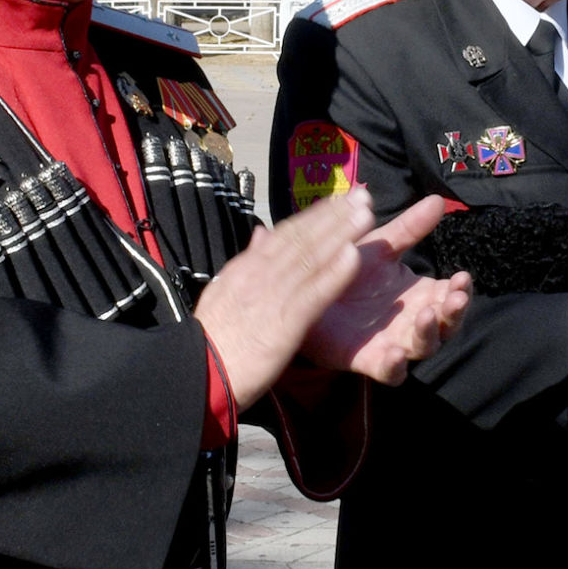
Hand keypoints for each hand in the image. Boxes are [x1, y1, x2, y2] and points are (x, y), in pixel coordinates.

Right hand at [193, 188, 374, 408]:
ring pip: (312, 257)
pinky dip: (335, 273)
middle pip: (303, 238)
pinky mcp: (286, 322)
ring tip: (367, 215)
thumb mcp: (224, 290)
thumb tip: (261, 234)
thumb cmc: (215, 338)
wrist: (200, 372)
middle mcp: (260, 273)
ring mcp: (273, 295)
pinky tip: (355, 256)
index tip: (339, 200)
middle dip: (335, 215)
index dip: (315, 215)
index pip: (285, 234)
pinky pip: (314, 293)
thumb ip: (247, 262)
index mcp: (246, 267)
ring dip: (342, 234)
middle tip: (363, 196)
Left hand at [300, 195, 472, 385]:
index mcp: (420, 294)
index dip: (460, 289)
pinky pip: (389, 372)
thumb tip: (437, 200)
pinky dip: (395, 366)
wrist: (303, 292)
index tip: (463, 276)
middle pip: (446, 324)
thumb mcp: (380, 246)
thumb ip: (409, 228)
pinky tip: (395, 353)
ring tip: (427, 314)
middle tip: (457, 298)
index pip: (450, 294)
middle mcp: (412, 321)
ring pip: (423, 347)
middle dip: (454, 312)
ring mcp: (393, 342)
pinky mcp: (367, 360)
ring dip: (430, 332)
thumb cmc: (347, 271)